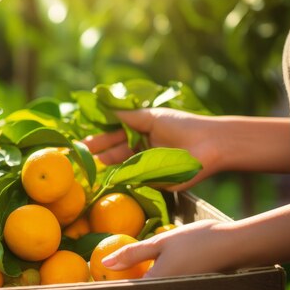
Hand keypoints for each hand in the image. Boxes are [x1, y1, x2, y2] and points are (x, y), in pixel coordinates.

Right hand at [83, 108, 222, 190]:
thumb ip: (127, 115)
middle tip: (79, 157)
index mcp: (141, 134)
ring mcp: (148, 168)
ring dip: (107, 166)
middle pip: (115, 154)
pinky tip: (109, 177)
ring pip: (123, 168)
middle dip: (98, 154)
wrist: (210, 144)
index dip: (99, 140)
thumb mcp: (151, 117)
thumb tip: (104, 108)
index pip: (115, 138)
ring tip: (91, 165)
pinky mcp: (156, 182)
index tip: (82, 143)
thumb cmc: (183, 126)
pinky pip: (137, 181)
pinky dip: (124, 179)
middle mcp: (142, 152)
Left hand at [101, 219, 236, 277]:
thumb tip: (105, 261)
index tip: (92, 286)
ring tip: (124, 275)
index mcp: (155, 284)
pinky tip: (148, 274)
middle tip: (106, 280)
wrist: (235, 246)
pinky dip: (151, 287)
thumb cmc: (197, 240)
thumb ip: (132, 253)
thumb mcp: (161, 241)